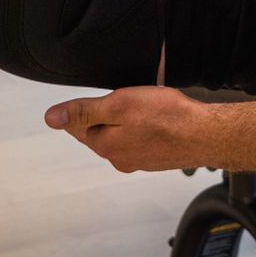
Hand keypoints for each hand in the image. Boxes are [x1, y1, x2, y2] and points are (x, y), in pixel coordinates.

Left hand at [45, 86, 215, 172]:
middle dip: (103, 115)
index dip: (82, 108)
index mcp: (105, 146)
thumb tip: (50, 118)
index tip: (94, 95)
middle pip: (100, 133)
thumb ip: (84, 111)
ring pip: (121, 137)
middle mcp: (120, 159)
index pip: (78, 127)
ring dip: (123, 121)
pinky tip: (153, 118)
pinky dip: (141, 128)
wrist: (205, 135)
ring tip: (137, 104)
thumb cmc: (165, 117)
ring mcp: (140, 161)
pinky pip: (140, 140)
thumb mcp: (118, 104)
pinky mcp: (157, 158)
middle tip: (117, 95)